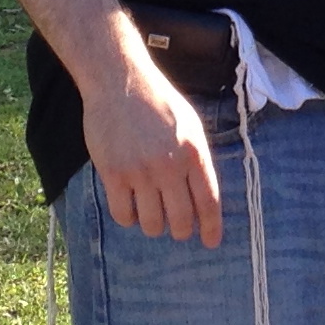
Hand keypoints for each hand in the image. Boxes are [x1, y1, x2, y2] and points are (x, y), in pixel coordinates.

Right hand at [84, 50, 223, 246]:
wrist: (120, 82)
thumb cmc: (158, 102)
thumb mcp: (190, 125)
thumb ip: (197, 159)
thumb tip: (204, 196)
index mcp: (193, 153)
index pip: (208, 202)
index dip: (211, 227)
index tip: (211, 242)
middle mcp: (169, 166)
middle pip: (181, 220)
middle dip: (181, 231)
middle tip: (178, 228)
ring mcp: (140, 172)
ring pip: (152, 224)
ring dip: (155, 226)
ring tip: (152, 215)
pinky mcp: (113, 174)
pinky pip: (123, 215)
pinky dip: (130, 218)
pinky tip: (131, 207)